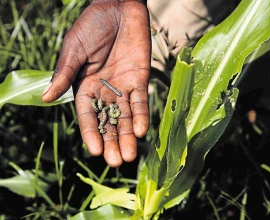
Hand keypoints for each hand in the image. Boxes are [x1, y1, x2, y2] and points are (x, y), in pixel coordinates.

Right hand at [41, 0, 150, 166]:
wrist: (118, 7)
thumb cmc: (91, 25)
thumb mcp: (74, 49)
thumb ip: (64, 74)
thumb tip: (45, 97)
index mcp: (84, 86)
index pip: (87, 115)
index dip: (91, 133)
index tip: (95, 151)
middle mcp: (104, 91)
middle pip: (109, 121)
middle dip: (112, 141)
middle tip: (117, 162)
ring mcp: (123, 87)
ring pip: (126, 116)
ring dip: (128, 135)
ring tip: (130, 155)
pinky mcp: (140, 79)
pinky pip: (142, 101)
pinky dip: (143, 115)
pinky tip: (143, 130)